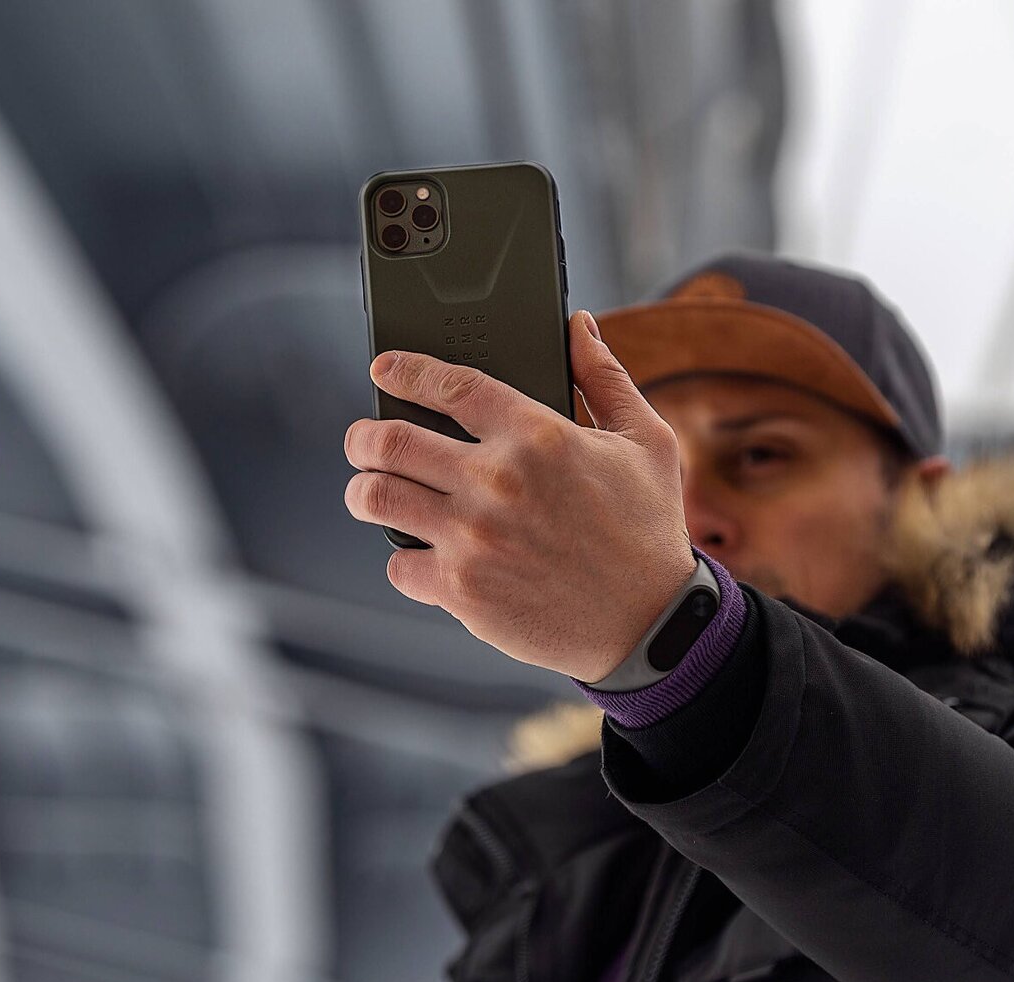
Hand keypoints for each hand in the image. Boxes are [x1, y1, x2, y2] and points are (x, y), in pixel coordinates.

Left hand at [344, 311, 696, 682]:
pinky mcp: (462, 590)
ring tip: (368, 491)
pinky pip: (398, 565)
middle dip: (363, 436)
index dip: (405, 370)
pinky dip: (402, 559)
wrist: (651, 623)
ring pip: (377, 497)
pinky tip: (417, 553)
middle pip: (391, 440)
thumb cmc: (648, 529)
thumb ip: (604, 378)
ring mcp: (473, 538)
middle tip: (363, 440)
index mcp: (538, 435)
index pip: (449, 385)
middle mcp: (497, 481)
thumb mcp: (645, 441)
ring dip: (364, 490)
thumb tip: (579, 326)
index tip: (384, 368)